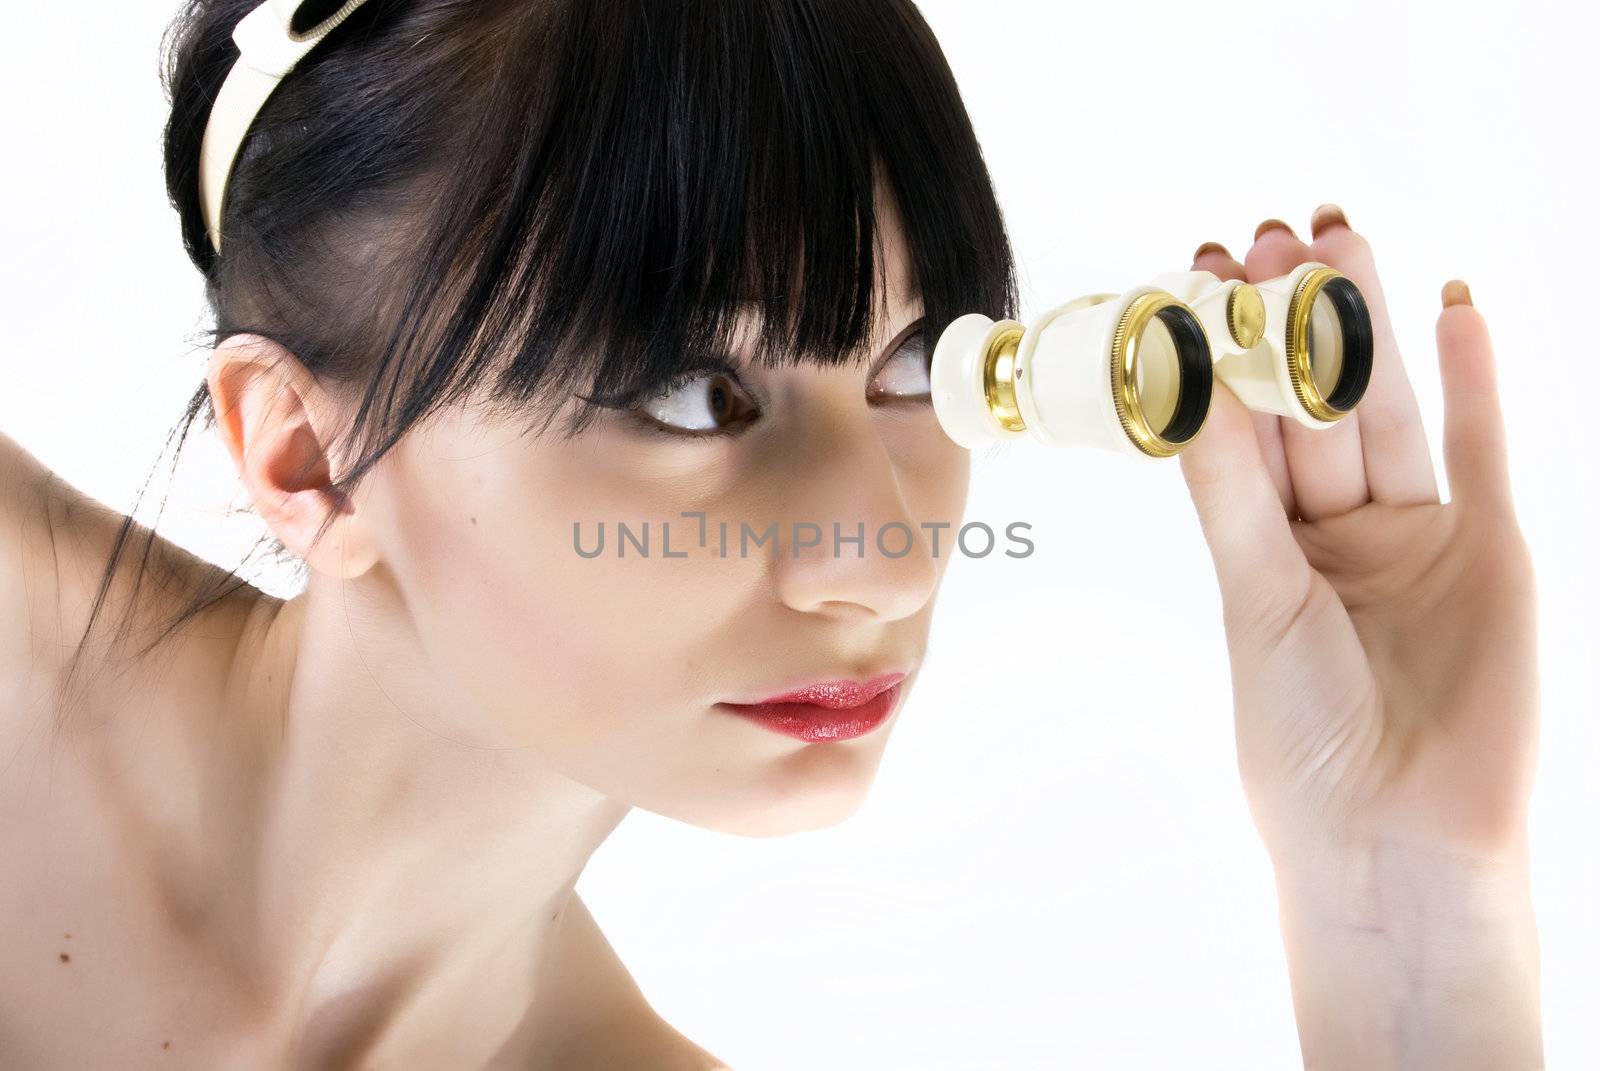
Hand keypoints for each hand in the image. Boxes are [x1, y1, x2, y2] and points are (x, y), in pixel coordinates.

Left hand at [1180, 207, 1541, 1067]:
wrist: (1403, 838)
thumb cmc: (1303, 736)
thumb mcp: (1256, 601)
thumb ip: (1230, 496)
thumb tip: (1187, 388)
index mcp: (1261, 551)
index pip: (1237, 430)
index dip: (1219, 354)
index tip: (1194, 273)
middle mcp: (1335, 536)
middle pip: (1310, 406)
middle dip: (1291, 321)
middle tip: (1271, 234)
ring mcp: (1416, 538)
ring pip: (1387, 412)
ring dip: (1368, 327)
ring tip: (1341, 242)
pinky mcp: (1493, 550)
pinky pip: (1484, 447)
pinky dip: (1474, 379)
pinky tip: (1453, 303)